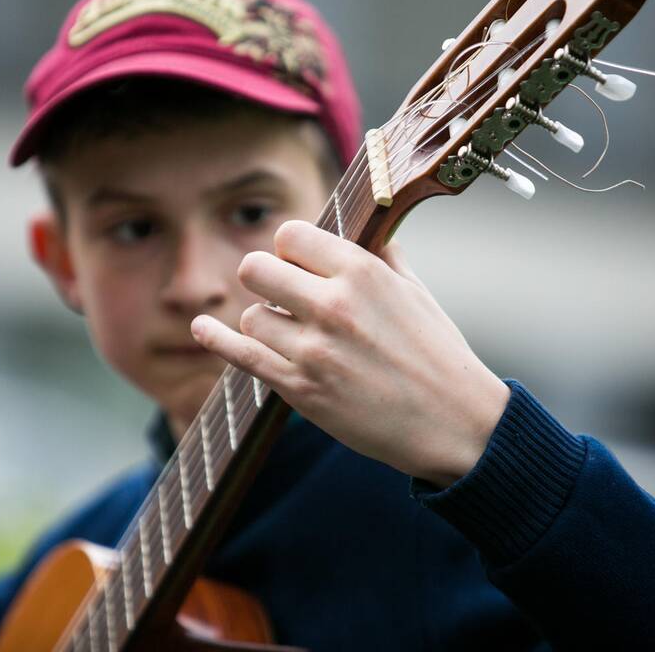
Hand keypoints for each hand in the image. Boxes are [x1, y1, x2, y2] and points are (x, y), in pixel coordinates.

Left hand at [190, 220, 509, 487]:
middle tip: (281, 295)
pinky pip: (242, 355)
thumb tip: (361, 232)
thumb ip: (381, 257)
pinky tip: (200, 328)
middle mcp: (333, 305)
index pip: (290, 236)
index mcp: (363, 272)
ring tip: (293, 334)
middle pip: (256, 269)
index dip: (288, 249)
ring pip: (251, 316)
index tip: (297, 264)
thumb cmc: (438, 355)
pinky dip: (216, 339)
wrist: (454, 423)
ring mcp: (314, 349)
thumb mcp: (415, 293)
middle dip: (264, 278)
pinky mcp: (300, 389)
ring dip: (265, 323)